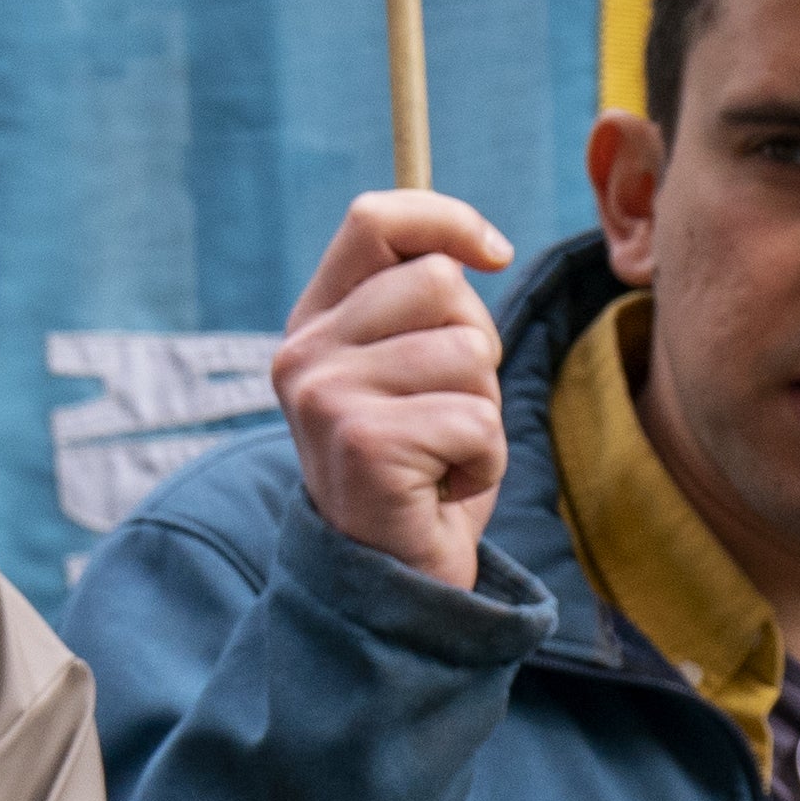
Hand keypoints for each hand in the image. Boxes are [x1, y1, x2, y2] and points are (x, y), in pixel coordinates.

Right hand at [272, 187, 516, 590]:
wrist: (391, 580)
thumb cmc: (420, 468)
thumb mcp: (411, 370)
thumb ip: (420, 307)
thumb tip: (479, 245)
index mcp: (313, 324)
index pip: (374, 221)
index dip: (447, 220)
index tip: (496, 253)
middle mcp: (303, 353)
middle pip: (440, 283)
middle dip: (477, 344)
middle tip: (447, 407)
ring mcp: (325, 397)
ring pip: (469, 353)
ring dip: (483, 409)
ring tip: (444, 453)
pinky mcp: (363, 443)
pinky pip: (477, 418)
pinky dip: (485, 460)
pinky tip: (444, 486)